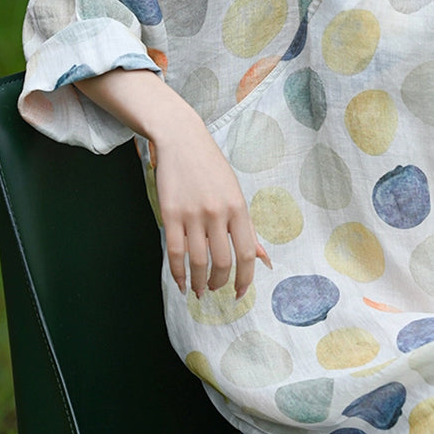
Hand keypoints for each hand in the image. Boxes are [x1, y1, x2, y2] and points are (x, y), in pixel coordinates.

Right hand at [153, 114, 269, 297]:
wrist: (181, 140)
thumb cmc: (212, 168)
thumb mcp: (236, 194)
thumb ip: (248, 229)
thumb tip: (263, 259)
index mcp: (238, 208)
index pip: (246, 254)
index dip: (245, 279)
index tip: (240, 293)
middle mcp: (217, 213)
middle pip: (223, 261)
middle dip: (220, 283)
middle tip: (216, 290)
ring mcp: (192, 214)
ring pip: (198, 261)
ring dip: (199, 282)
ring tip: (199, 291)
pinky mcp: (170, 213)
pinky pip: (175, 252)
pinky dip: (178, 273)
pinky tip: (181, 282)